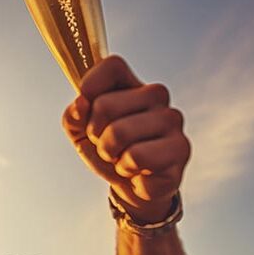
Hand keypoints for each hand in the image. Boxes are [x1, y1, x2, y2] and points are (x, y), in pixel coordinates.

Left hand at [62, 55, 190, 223]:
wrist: (132, 188)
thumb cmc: (110, 153)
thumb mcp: (81, 133)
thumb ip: (74, 116)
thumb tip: (80, 105)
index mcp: (131, 85)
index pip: (112, 65)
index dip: (90, 87)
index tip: (87, 109)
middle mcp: (155, 96)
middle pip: (104, 105)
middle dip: (95, 135)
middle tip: (108, 145)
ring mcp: (170, 120)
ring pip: (119, 132)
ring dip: (110, 154)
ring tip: (121, 158)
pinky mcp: (180, 147)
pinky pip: (137, 156)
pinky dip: (127, 169)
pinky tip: (137, 170)